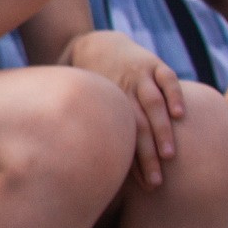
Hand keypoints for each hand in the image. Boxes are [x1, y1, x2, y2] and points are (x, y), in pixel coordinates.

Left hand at [63, 29, 186, 184]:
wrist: (94, 42)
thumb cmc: (83, 81)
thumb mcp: (72, 99)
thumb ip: (67, 122)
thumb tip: (47, 156)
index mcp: (102, 101)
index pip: (116, 135)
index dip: (127, 161)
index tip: (136, 185)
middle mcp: (121, 89)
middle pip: (136, 126)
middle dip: (146, 156)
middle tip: (155, 183)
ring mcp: (139, 75)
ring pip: (152, 103)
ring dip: (162, 129)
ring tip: (169, 155)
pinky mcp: (154, 64)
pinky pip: (167, 78)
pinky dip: (174, 95)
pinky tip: (180, 115)